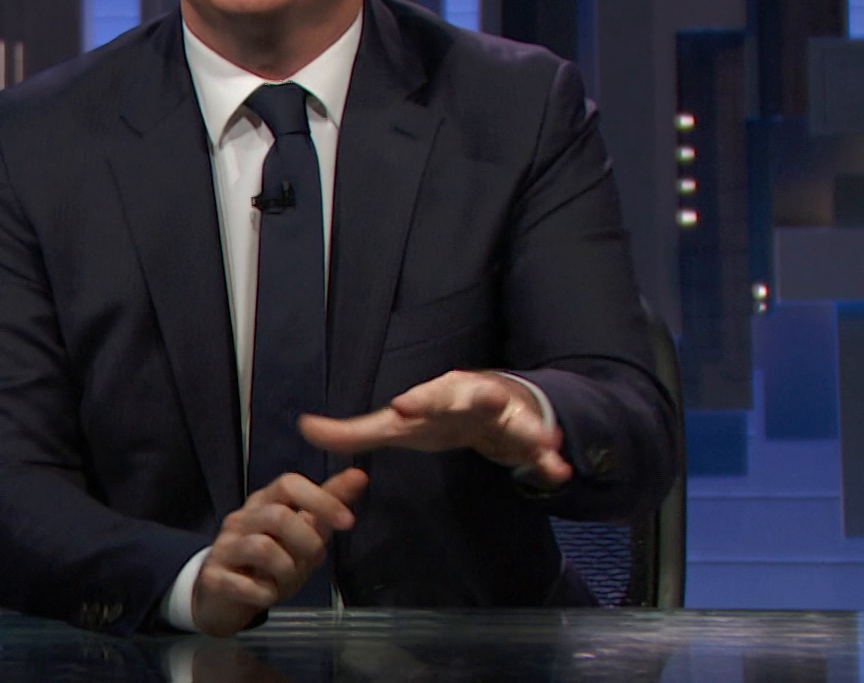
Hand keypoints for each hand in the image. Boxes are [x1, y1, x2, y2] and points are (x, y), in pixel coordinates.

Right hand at [191, 467, 367, 637]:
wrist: (224, 595)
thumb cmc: (269, 563)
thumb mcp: (302, 534)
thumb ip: (327, 507)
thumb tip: (360, 476)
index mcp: (264, 503)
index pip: (289, 484)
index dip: (321, 499)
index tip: (348, 521)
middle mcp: (241, 519)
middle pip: (278, 515)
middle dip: (306, 543)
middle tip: (309, 561)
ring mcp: (225, 546)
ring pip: (263, 548)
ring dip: (286, 571)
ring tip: (284, 581)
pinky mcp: (213, 576)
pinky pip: (247, 585)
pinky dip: (265, 594)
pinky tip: (265, 594)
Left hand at [298, 370, 571, 485]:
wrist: (487, 409)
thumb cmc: (434, 417)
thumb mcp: (394, 427)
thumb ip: (353, 432)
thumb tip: (304, 427)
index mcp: (437, 395)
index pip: (423, 397)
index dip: (414, 402)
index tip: (403, 408)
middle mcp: (470, 398)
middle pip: (474, 396)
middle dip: (480, 396)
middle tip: (488, 395)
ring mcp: (502, 416)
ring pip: (516, 418)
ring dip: (529, 427)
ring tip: (545, 438)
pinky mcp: (524, 436)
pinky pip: (537, 448)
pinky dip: (548, 457)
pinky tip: (558, 469)